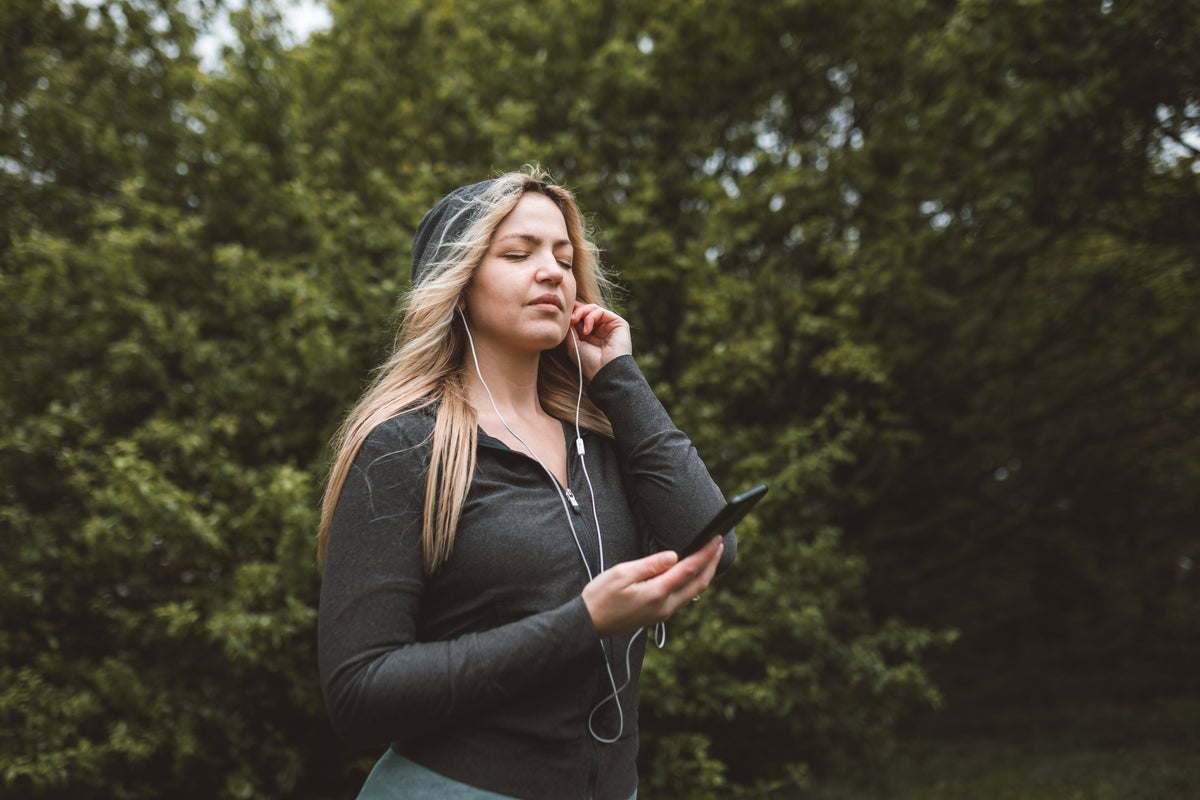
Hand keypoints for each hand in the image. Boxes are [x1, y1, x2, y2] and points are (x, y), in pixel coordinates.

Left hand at [569, 302, 632, 380]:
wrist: (605, 371)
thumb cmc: (589, 363)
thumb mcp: (574, 345)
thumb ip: (570, 330)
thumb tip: (567, 316)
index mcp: (591, 336)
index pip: (582, 319)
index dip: (572, 313)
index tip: (562, 314)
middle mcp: (601, 329)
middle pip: (587, 311)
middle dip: (576, 311)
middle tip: (569, 318)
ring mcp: (610, 326)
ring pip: (593, 309)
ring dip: (581, 312)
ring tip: (574, 321)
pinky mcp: (618, 323)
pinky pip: (601, 311)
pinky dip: (590, 317)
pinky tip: (587, 330)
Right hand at [582, 536, 723, 637]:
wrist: (590, 624)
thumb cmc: (601, 596)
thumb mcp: (621, 574)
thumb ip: (650, 565)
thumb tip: (674, 556)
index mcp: (656, 593)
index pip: (689, 569)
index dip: (705, 553)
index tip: (715, 538)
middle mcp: (665, 606)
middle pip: (699, 583)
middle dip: (712, 562)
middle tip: (719, 542)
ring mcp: (663, 612)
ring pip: (694, 592)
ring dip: (705, 572)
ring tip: (711, 554)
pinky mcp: (659, 615)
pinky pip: (684, 597)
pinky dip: (694, 582)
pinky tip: (694, 572)